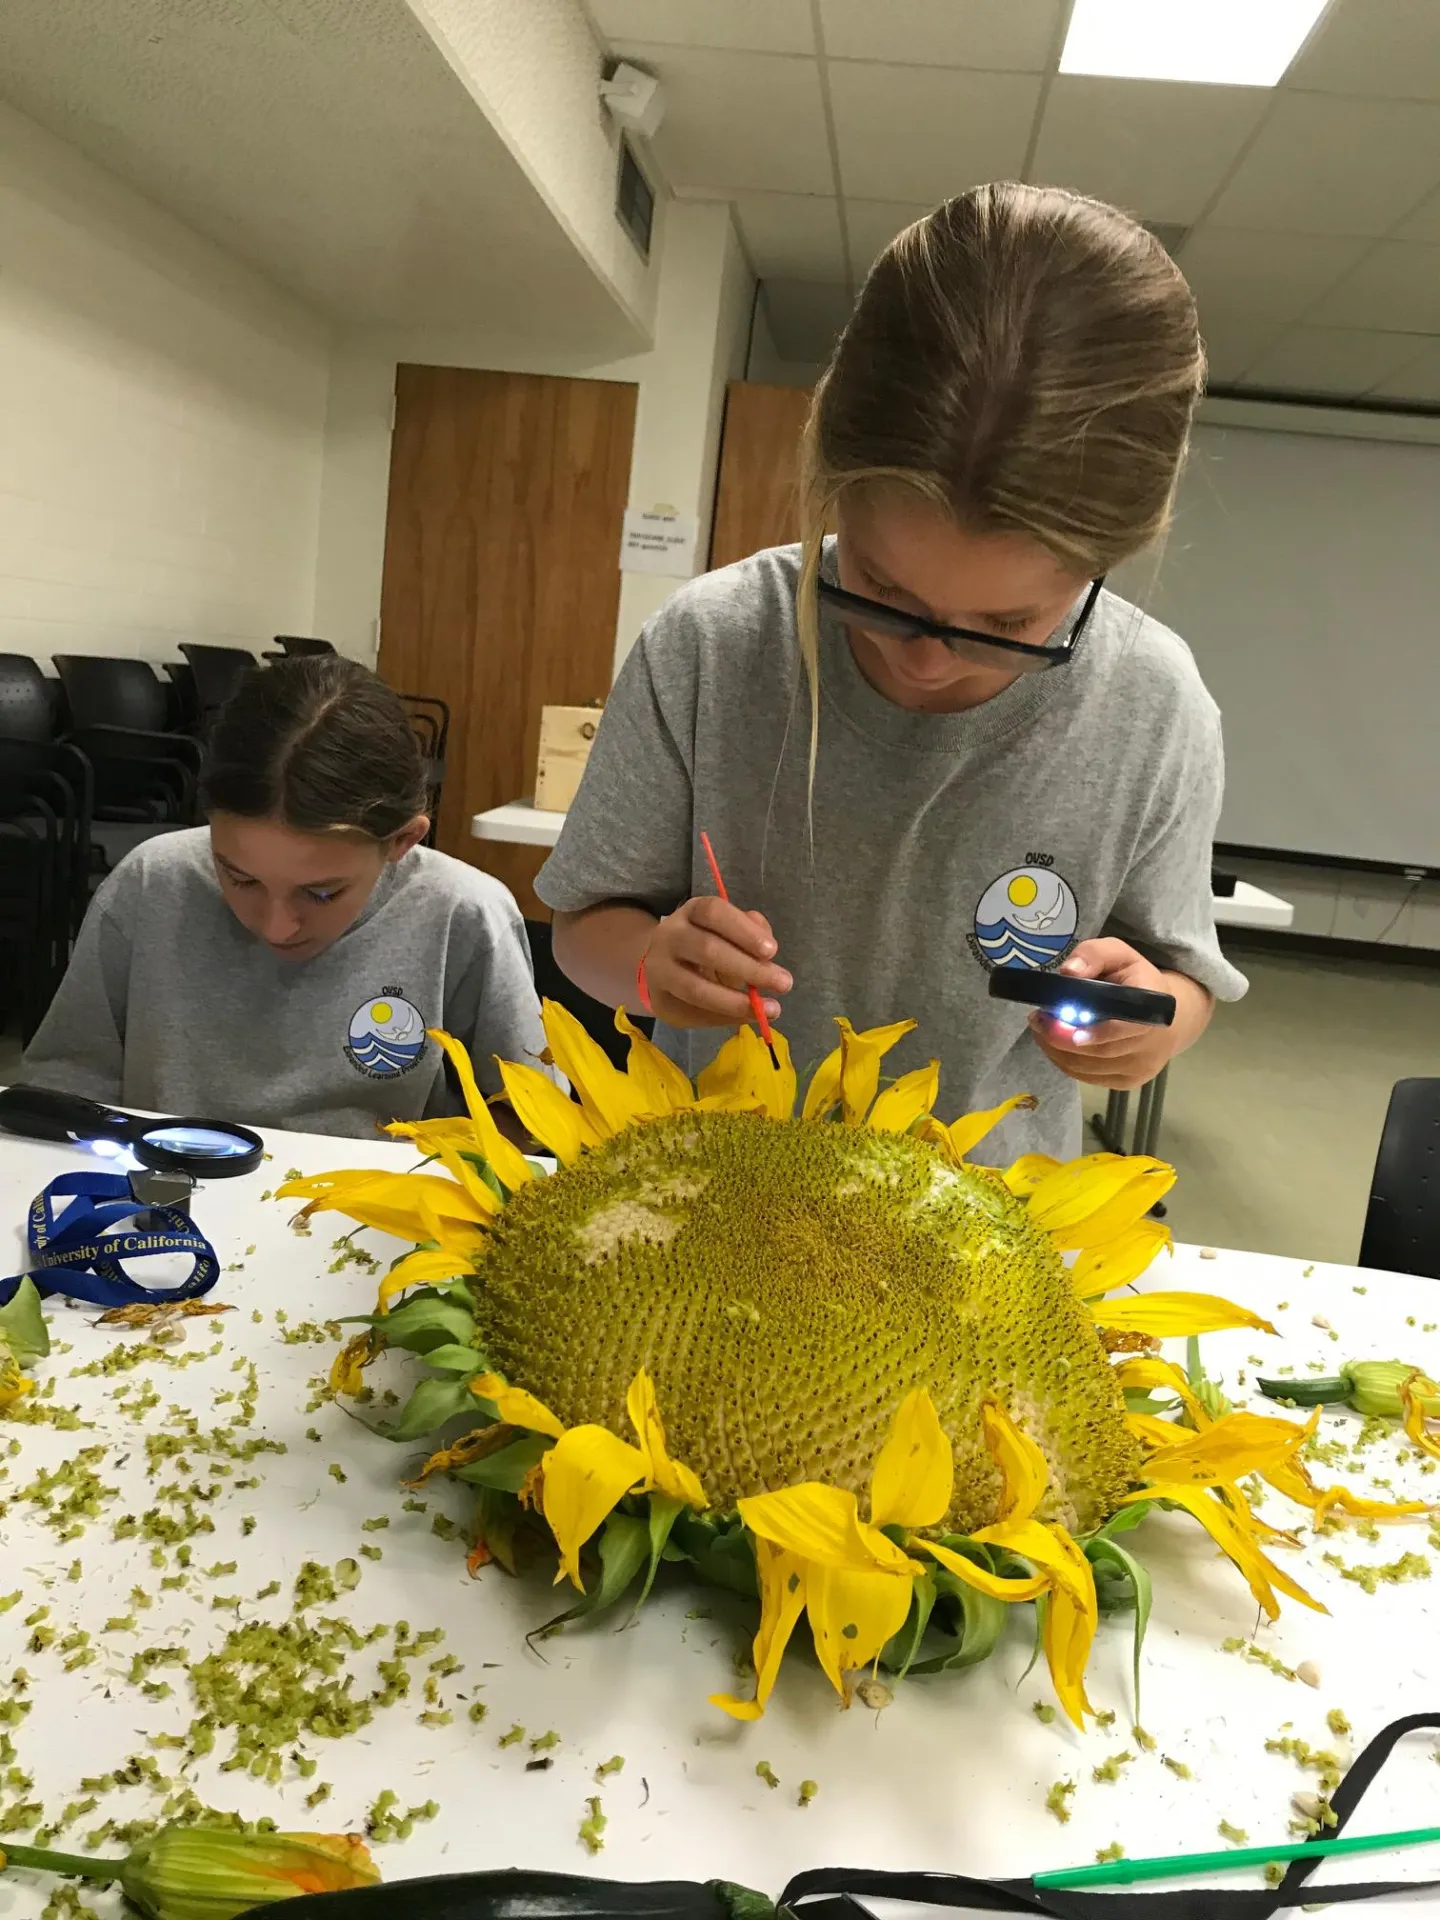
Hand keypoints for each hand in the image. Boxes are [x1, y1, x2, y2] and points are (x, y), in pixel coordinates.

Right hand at [641, 897, 791, 1029]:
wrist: (662, 967)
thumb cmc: (705, 944)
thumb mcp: (728, 930)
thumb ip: (749, 932)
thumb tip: (767, 950)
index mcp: (691, 912)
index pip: (713, 912)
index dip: (743, 930)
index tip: (772, 951)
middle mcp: (669, 936)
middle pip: (706, 949)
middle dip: (748, 968)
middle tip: (783, 983)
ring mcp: (659, 970)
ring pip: (696, 988)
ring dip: (736, 1002)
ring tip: (770, 1009)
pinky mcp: (660, 1000)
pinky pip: (694, 1012)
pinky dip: (725, 1017)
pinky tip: (747, 1017)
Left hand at [1026, 939, 1209, 1090]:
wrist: (1172, 1017)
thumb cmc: (1137, 982)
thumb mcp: (1119, 955)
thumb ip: (1094, 955)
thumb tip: (1069, 971)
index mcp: (1153, 1007)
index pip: (1126, 1027)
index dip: (1097, 1032)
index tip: (1066, 1026)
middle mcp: (1152, 1043)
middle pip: (1098, 1051)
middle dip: (1059, 1037)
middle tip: (1037, 1019)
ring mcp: (1140, 1067)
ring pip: (1087, 1068)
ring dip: (1056, 1051)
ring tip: (1041, 1030)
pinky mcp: (1129, 1082)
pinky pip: (1087, 1077)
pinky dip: (1065, 1062)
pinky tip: (1055, 1045)